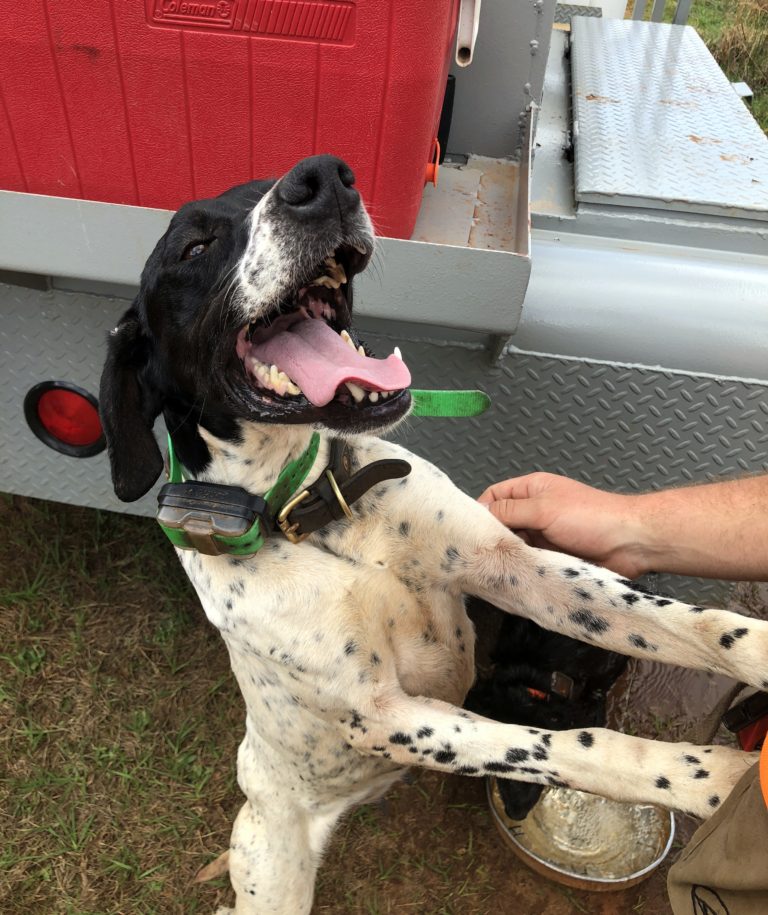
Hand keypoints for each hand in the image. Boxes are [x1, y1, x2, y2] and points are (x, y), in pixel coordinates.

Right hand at [477, 472, 647, 578]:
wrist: (631, 543)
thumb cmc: (589, 517)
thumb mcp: (543, 509)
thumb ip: (509, 511)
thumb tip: (478, 515)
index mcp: (532, 489)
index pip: (494, 496)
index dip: (479, 511)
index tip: (465, 532)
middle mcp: (534, 510)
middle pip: (501, 522)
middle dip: (490, 537)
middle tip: (472, 556)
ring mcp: (543, 534)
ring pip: (514, 544)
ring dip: (506, 554)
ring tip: (487, 570)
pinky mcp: (552, 556)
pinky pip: (529, 560)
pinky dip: (520, 567)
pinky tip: (509, 577)